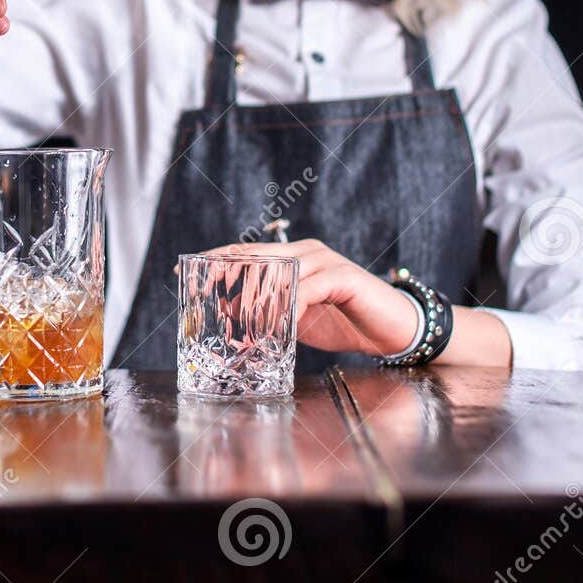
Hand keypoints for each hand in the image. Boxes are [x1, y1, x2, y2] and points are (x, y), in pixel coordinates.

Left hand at [196, 240, 419, 356]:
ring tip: (236, 312)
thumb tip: (233, 318)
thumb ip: (270, 312)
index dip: (219, 258)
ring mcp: (327, 262)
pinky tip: (279, 320)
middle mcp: (309, 253)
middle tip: (203, 288)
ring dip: (257, 292)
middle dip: (228, 270)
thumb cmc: (345, 322)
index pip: (250, 252)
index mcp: (296, 258)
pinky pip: (309, 287)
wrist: (393, 330)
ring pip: (282, 270)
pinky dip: (291, 304)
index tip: (189, 267)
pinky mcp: (344, 277)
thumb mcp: (297, 319)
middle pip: (260, 255)